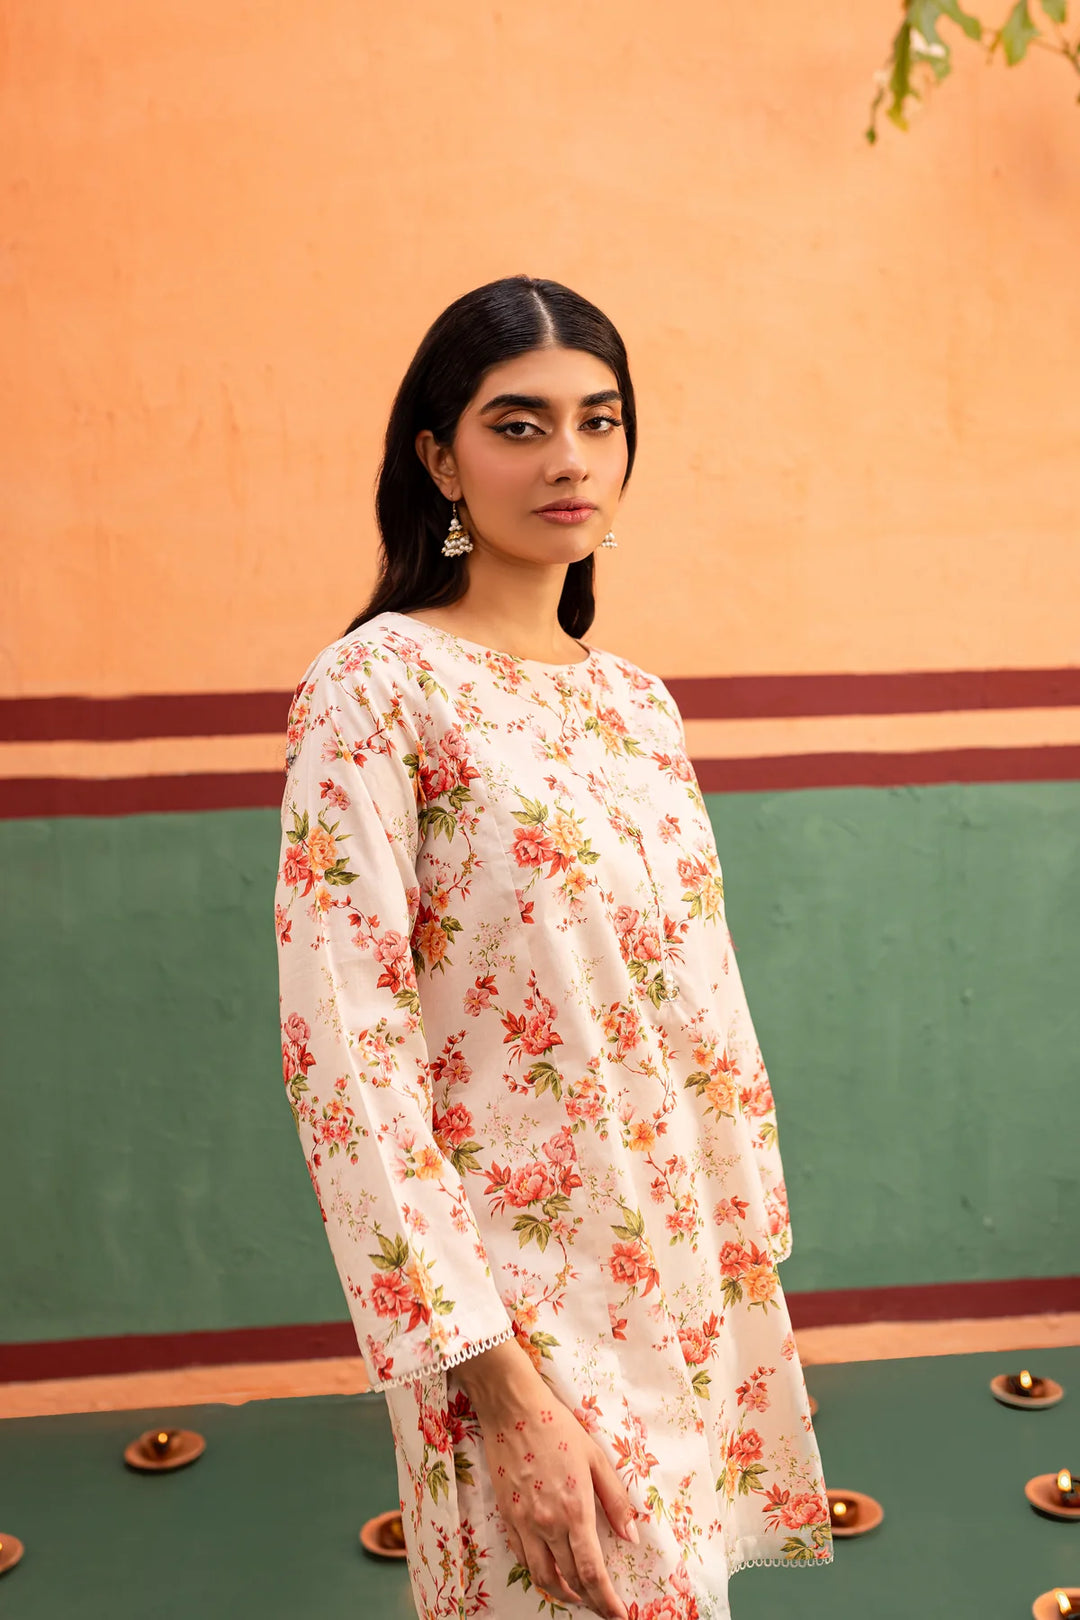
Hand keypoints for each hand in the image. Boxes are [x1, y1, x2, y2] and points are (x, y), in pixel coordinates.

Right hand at [456, 1341, 637, 1618]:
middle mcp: (547, 1524)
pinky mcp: (507, 1516)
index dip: (606, 1601)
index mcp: (574, 1510)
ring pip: (541, 1577)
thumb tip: (632, 1537)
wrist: (512, 1409)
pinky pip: (522, 1557)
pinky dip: (538, 1572)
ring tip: (578, 1597)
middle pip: (568, 1580)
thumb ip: (616, 1501)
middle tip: (604, 1608)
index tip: (619, 1615)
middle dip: (589, 1602)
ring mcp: (523, 1523)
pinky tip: (550, 1569)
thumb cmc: (558, 1427)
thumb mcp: (596, 1458)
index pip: (591, 1572)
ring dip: (561, 1594)